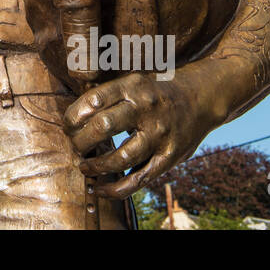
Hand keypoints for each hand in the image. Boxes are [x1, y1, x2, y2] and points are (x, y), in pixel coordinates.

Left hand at [64, 63, 229, 198]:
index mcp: (132, 86)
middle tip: (75, 145)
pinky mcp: (170, 155)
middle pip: (104, 126)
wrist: (200, 98)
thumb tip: (72, 100)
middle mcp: (146, 108)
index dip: (74, 116)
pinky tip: (101, 188)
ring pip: (122, 157)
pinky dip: (117, 188)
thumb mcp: (132, 80)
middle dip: (81, 140)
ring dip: (97, 166)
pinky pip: (140, 178)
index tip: (68, 125)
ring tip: (85, 167)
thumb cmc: (155, 92)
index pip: (94, 100)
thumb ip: (106, 90)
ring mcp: (160, 134)